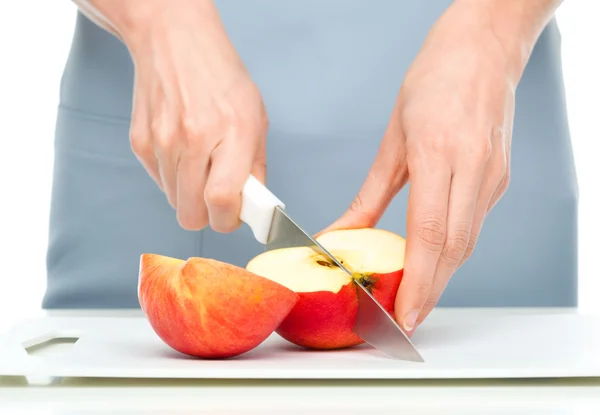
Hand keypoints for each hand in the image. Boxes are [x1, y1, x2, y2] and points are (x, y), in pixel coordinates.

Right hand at [95, 0, 267, 231]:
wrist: (174, 40)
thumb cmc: (220, 76)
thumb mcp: (255, 117)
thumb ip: (255, 166)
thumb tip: (252, 204)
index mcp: (231, 131)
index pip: (222, 200)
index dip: (228, 219)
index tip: (233, 216)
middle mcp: (194, 138)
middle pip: (192, 214)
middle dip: (208, 214)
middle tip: (218, 196)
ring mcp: (162, 141)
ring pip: (176, 202)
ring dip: (190, 193)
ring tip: (201, 162)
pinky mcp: (140, 142)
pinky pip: (159, 182)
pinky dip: (173, 177)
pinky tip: (182, 150)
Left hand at [323, 0, 544, 331]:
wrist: (483, 49)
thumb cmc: (433, 82)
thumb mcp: (392, 139)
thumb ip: (369, 196)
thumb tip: (342, 234)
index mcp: (438, 154)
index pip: (429, 235)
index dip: (418, 282)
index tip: (404, 314)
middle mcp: (472, 169)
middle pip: (453, 249)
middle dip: (430, 291)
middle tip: (406, 321)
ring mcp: (492, 176)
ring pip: (467, 243)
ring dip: (442, 277)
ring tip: (415, 299)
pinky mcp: (500, 178)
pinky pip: (473, 225)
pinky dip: (452, 251)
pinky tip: (432, 261)